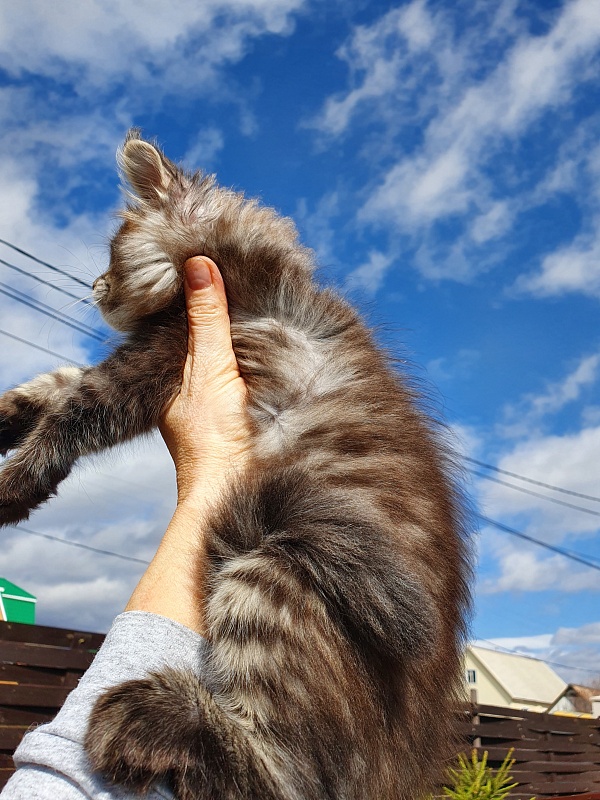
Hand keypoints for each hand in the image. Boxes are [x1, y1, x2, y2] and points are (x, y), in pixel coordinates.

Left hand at [126, 257, 250, 634]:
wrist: (237, 489)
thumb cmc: (212, 437)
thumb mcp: (209, 366)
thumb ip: (207, 320)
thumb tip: (197, 265)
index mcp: (173, 374)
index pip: (184, 321)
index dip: (198, 292)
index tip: (212, 258)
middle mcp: (193, 384)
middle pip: (208, 334)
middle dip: (224, 307)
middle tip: (245, 265)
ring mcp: (219, 397)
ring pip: (230, 350)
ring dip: (245, 327)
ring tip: (264, 287)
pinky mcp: (245, 406)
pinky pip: (250, 366)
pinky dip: (259, 349)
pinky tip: (278, 329)